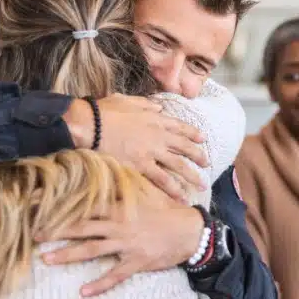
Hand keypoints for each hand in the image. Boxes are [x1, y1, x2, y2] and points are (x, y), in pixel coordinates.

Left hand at [37, 181, 203, 296]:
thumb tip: (108, 169)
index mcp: (120, 207)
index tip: (42, 203)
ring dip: (68, 255)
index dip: (64, 203)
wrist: (190, 231)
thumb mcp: (147, 192)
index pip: (86, 203)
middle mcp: (119, 224)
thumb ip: (126, 185)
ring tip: (47, 260)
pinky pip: (115, 275)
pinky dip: (99, 284)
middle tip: (34, 234)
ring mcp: (127, 244)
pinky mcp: (136, 261)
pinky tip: (83, 292)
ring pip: (92, 250)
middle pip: (83, 227)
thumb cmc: (168, 210)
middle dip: (57, 230)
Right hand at [64, 94, 208, 201]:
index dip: (193, 133)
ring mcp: (152, 152)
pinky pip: (162, 180)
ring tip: (202, 186)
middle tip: (207, 164)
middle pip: (185, 147)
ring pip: (179, 166)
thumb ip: (145, 104)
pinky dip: (174, 190)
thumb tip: (158, 107)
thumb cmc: (103, 111)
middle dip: (198, 156)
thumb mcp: (128, 100)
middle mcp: (159, 136)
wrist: (90, 125)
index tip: (203, 139)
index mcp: (155, 119)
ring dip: (193, 176)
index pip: (180, 127)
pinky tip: (182, 198)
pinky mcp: (142, 166)